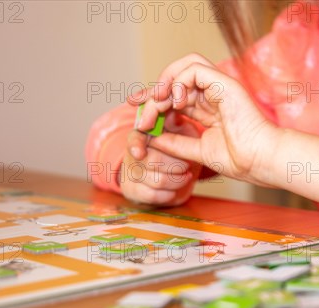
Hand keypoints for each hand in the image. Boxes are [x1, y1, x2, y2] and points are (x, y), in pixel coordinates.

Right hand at [121, 89, 202, 205]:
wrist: (168, 173)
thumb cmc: (173, 145)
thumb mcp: (176, 127)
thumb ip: (174, 114)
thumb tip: (176, 100)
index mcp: (139, 136)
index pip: (134, 140)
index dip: (137, 146)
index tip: (140, 152)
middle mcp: (131, 155)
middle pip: (152, 161)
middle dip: (175, 163)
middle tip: (187, 162)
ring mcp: (131, 175)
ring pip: (158, 180)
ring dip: (178, 179)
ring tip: (186, 173)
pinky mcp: (134, 193)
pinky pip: (155, 196)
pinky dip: (171, 193)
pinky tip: (177, 186)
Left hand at [137, 54, 279, 185]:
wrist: (259, 161)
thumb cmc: (239, 159)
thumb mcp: (197, 151)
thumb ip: (175, 143)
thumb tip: (152, 138)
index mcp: (209, 109)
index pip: (176, 96)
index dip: (155, 100)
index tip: (136, 111)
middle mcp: (213, 95)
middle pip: (176, 79)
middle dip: (153, 91)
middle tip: (137, 107)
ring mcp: (219, 87)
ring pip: (184, 67)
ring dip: (164, 83)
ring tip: (155, 104)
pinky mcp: (224, 83)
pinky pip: (194, 68)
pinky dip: (179, 81)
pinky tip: (175, 102)